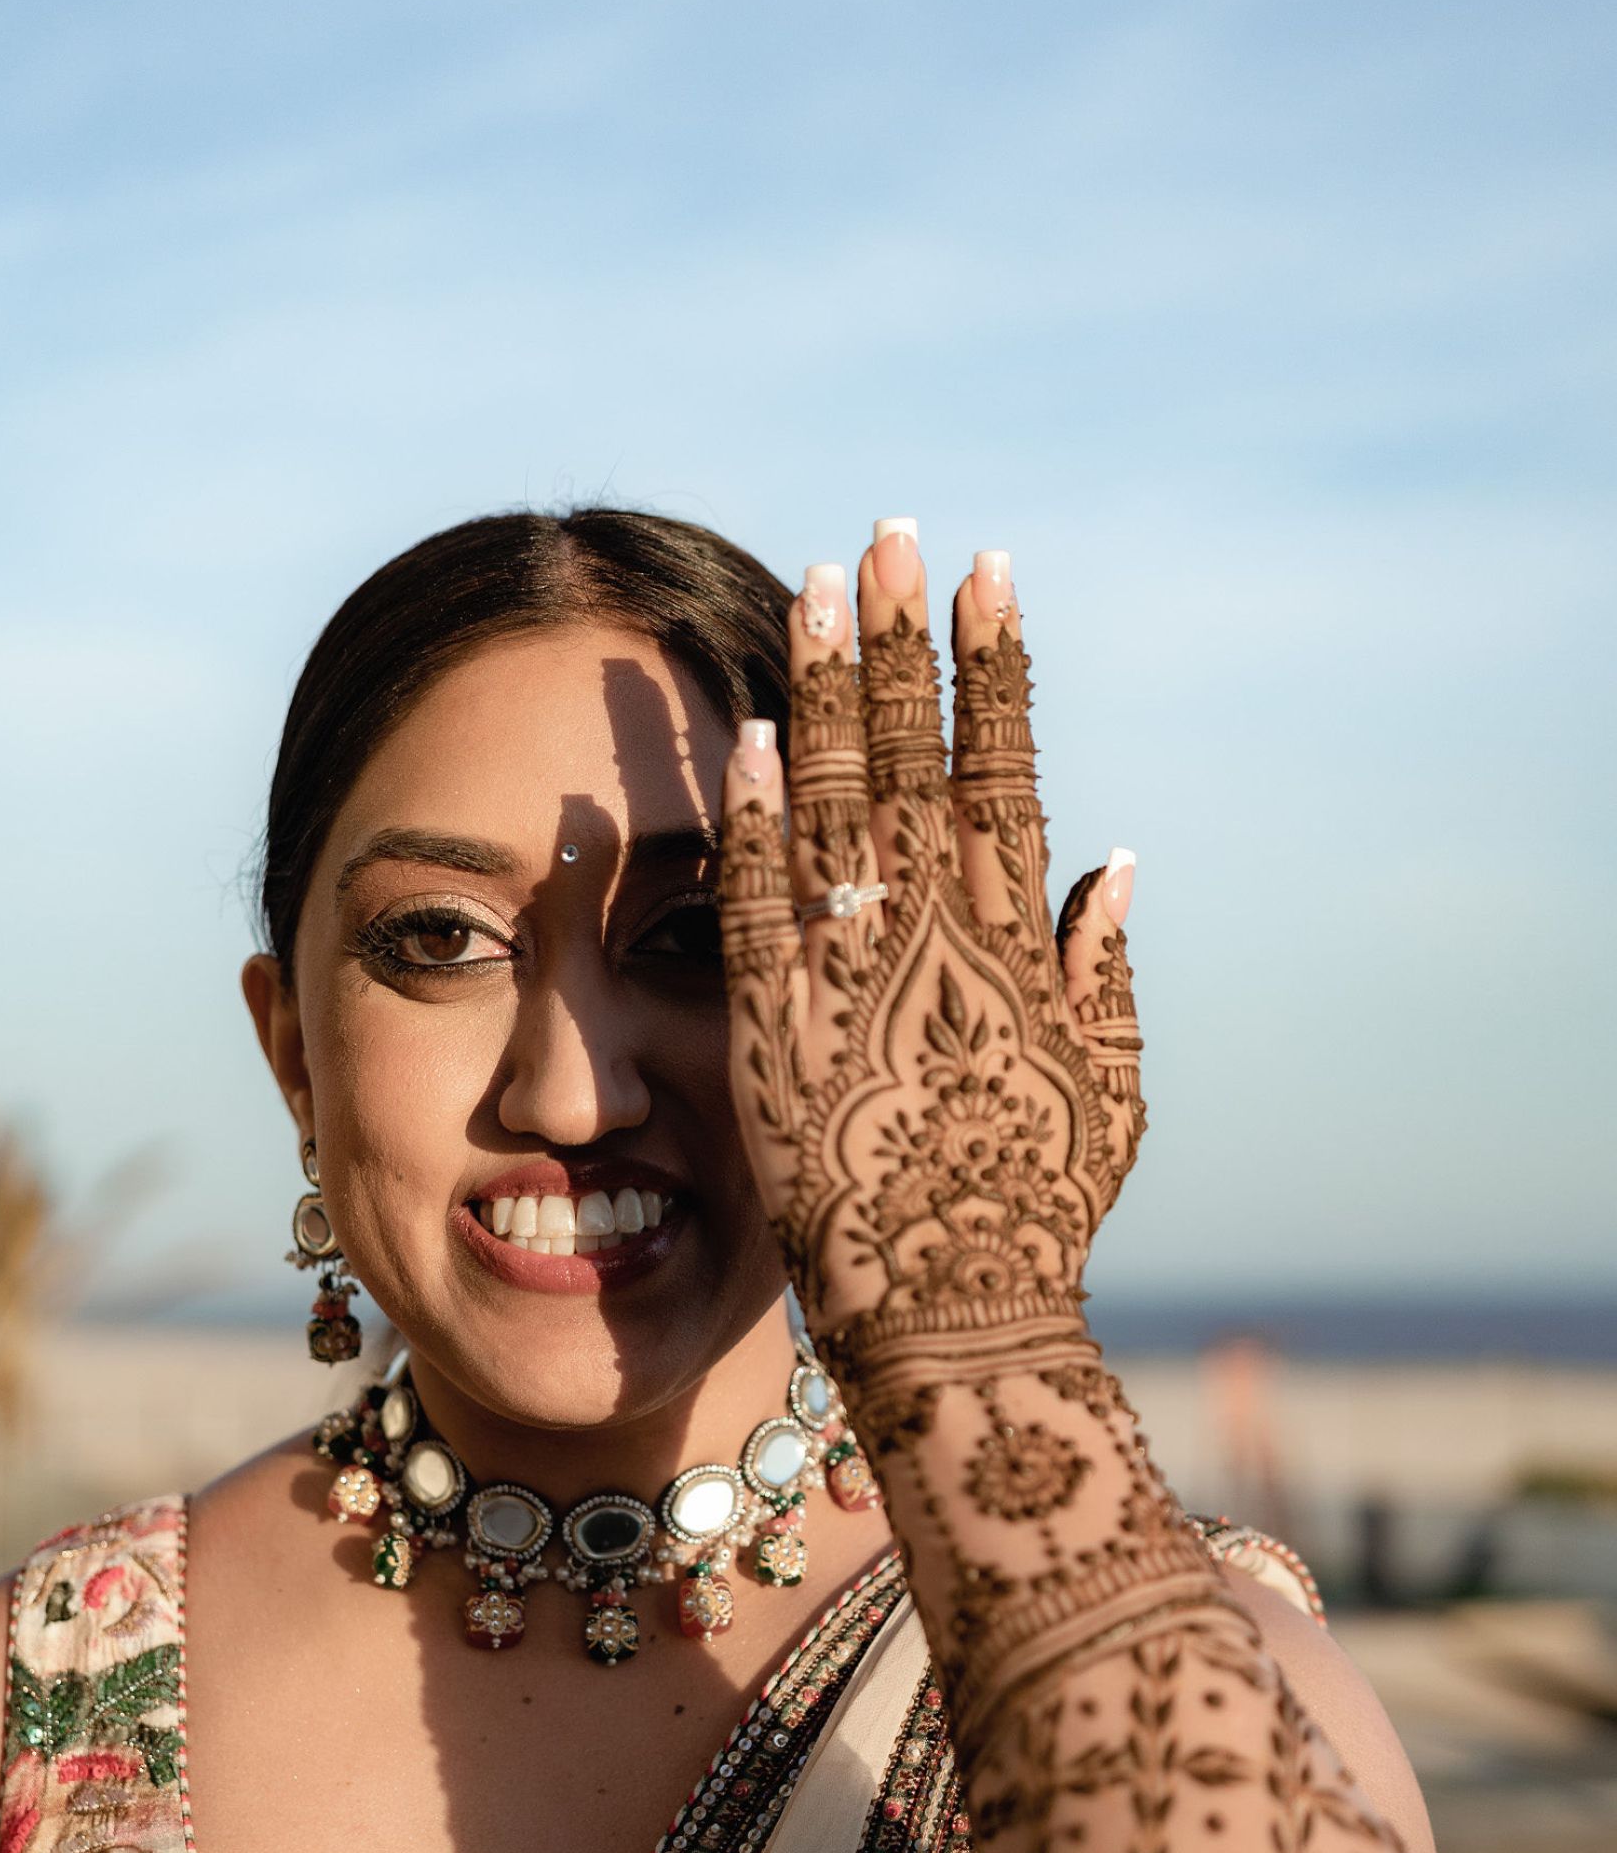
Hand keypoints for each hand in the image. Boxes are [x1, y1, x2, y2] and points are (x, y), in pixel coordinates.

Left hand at [718, 534, 1141, 1452]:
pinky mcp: (772, 1035)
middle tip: (890, 534)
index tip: (987, 573)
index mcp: (1021, 944)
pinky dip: (753, 824)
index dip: (994, 669)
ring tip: (812, 588)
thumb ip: (1106, 970)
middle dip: (902, 640)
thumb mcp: (1112, 1090)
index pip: (1004, 771)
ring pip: (834, 807)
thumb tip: (1112, 861)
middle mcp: (940, 941)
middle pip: (915, 759)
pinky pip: (757, 908)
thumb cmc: (1039, 1216)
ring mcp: (853, 981)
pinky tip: (740, 740)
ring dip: (822, 693)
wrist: (960, 1318)